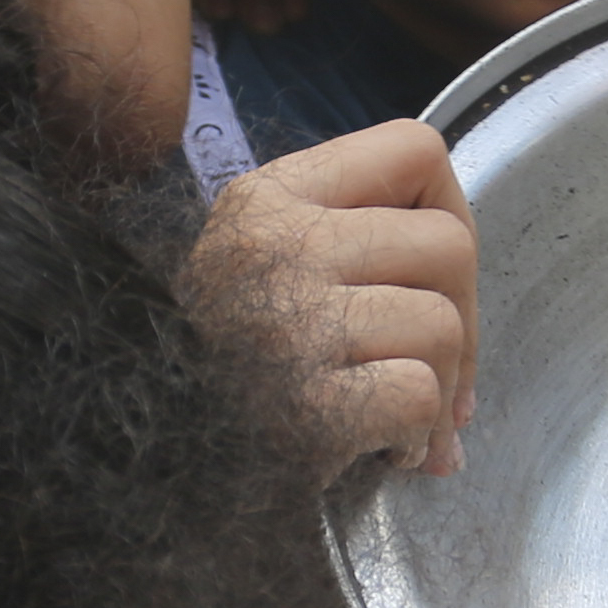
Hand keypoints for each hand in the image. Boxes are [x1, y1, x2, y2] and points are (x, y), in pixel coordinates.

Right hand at [187, 116, 479, 477]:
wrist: (143, 456)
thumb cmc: (215, 370)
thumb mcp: (253, 265)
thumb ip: (348, 244)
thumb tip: (459, 304)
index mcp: (267, 199)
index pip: (417, 151)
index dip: (449, 213)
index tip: (435, 276)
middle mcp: (274, 248)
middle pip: (449, 246)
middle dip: (463, 321)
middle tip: (437, 373)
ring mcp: (287, 326)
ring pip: (441, 327)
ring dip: (443, 389)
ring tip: (399, 422)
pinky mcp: (309, 408)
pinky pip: (420, 396)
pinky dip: (418, 436)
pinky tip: (384, 450)